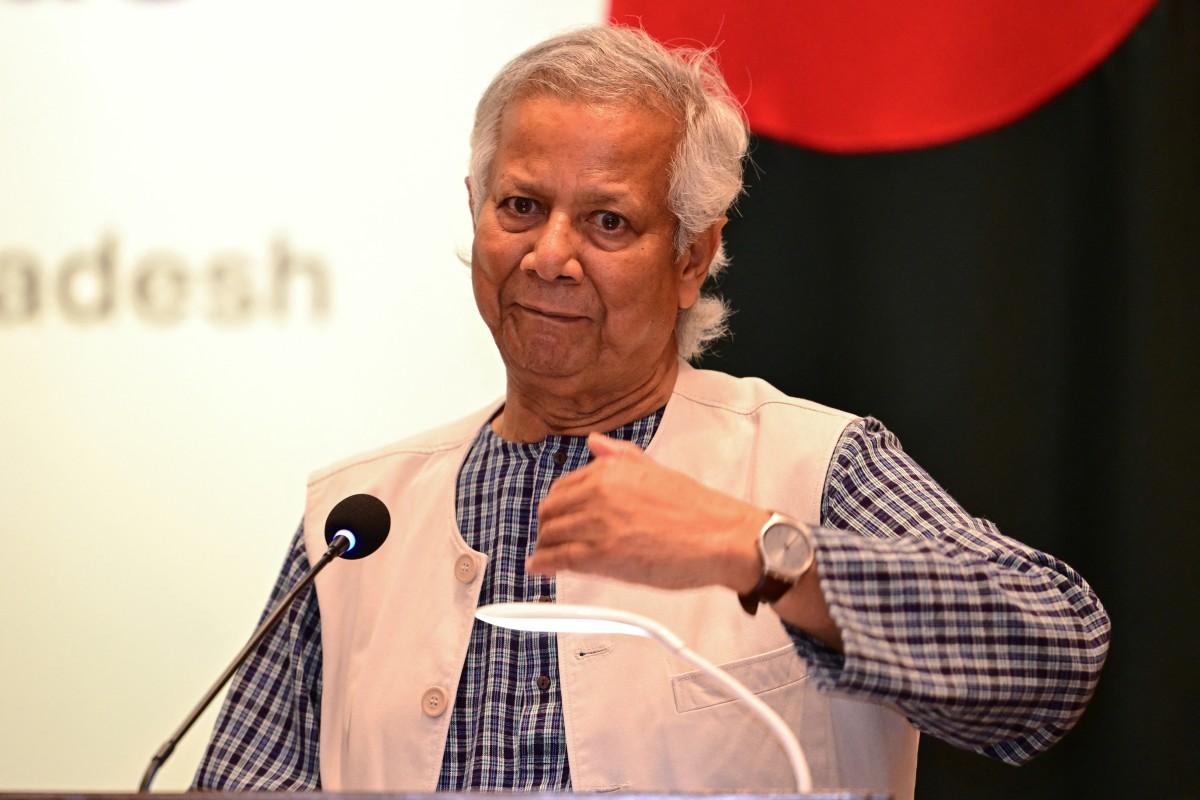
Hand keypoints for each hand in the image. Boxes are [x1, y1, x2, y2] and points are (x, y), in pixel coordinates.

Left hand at [527, 432, 766, 591]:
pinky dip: (543, 564)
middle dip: (547, 526)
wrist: (722, 537)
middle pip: (550, 511)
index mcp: (611, 470)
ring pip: (551, 535)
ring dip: (545, 547)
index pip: (563, 487)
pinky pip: (559, 559)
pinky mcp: (601, 556)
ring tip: (546, 556)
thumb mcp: (655, 468)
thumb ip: (620, 455)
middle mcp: (599, 493)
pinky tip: (540, 568)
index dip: (557, 506)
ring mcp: (598, 524)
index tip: (557, 516)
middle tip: (551, 538)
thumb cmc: (697, 510)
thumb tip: (595, 443)